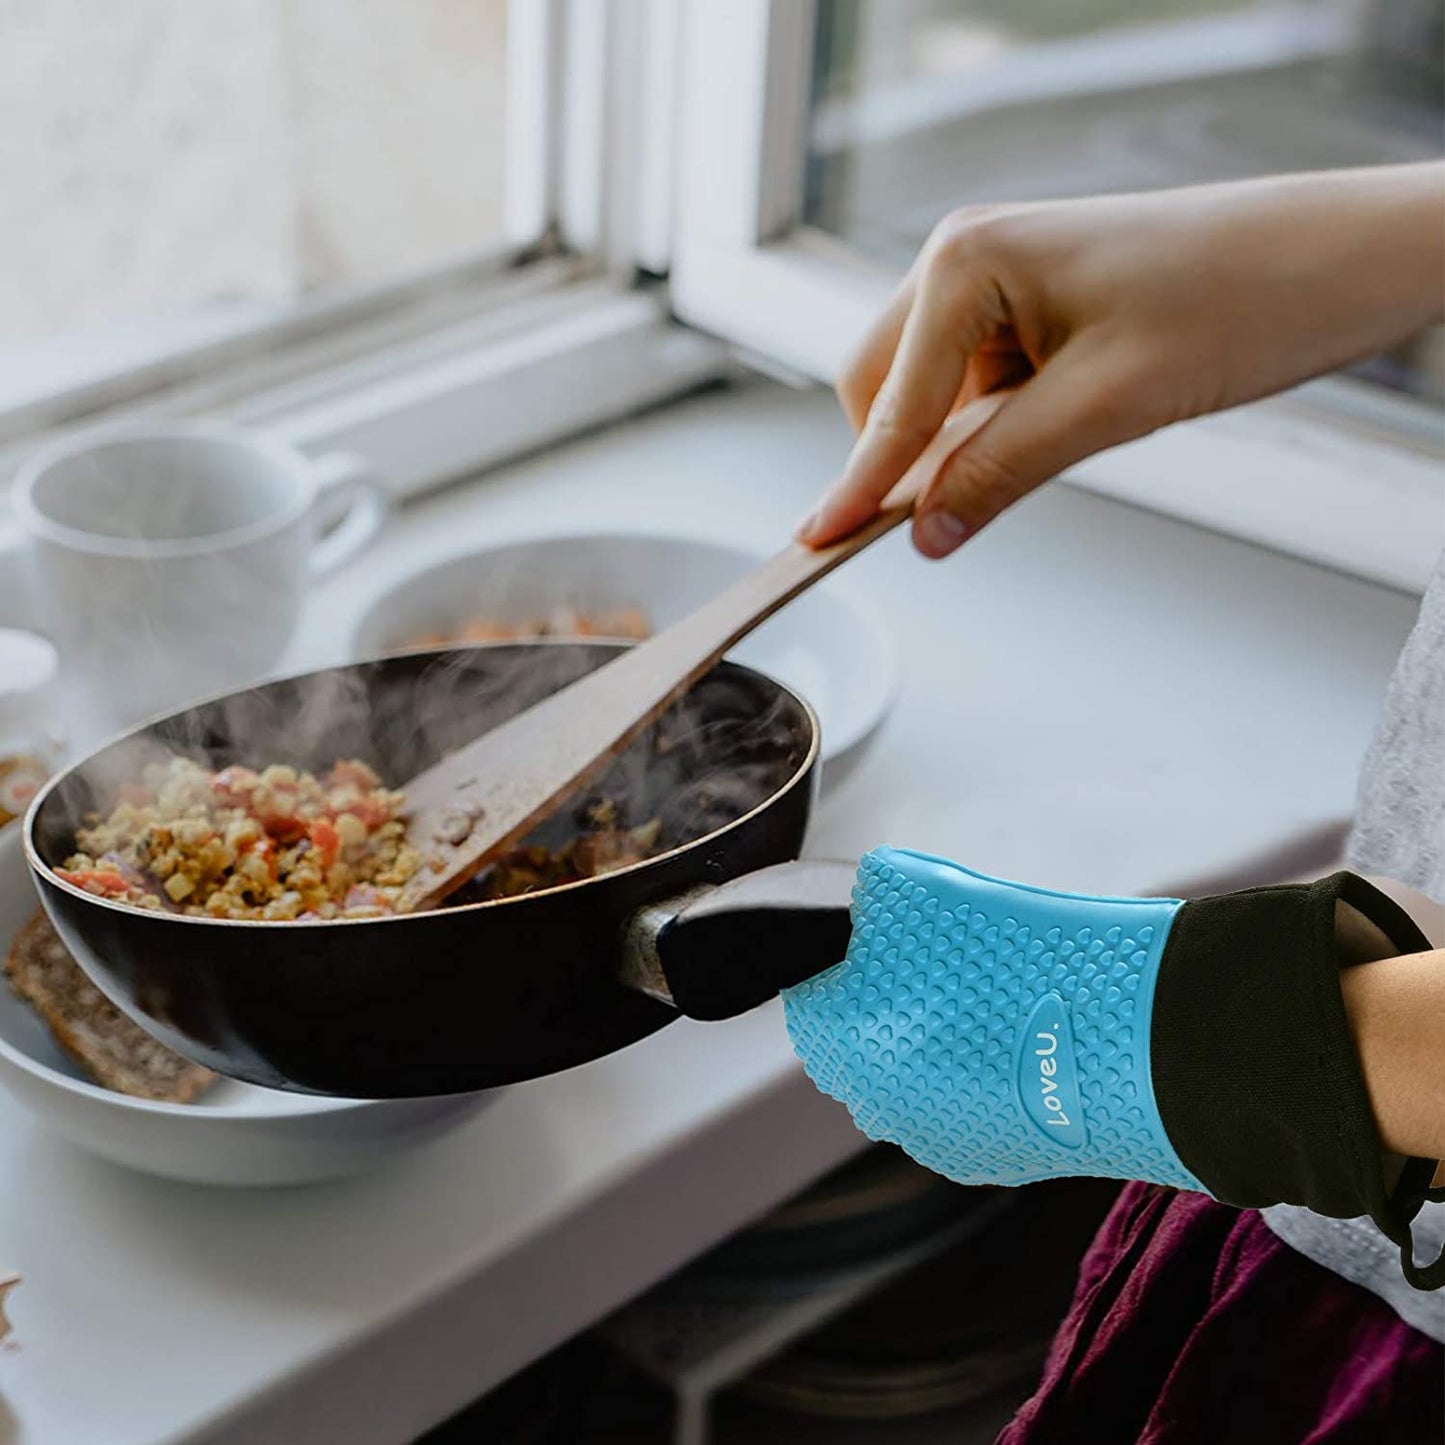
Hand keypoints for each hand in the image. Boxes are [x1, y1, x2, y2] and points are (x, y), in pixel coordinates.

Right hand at [798, 164, 1444, 558]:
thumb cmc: (1238, 297)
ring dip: (954, 445)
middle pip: (881, 388)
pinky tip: (1048, 435)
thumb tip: (927, 534)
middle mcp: (966, 258)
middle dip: (901, 458)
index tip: (815, 542)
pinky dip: (989, 428)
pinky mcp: (1031, 307)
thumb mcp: (1106, 406)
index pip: (889, 403)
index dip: (857, 485)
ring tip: (1041, 456)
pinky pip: (973, 386)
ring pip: (926, 392)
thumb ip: (1000, 472)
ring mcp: (997, 281)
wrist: (1337, 260)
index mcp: (965, 260)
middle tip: (933, 525)